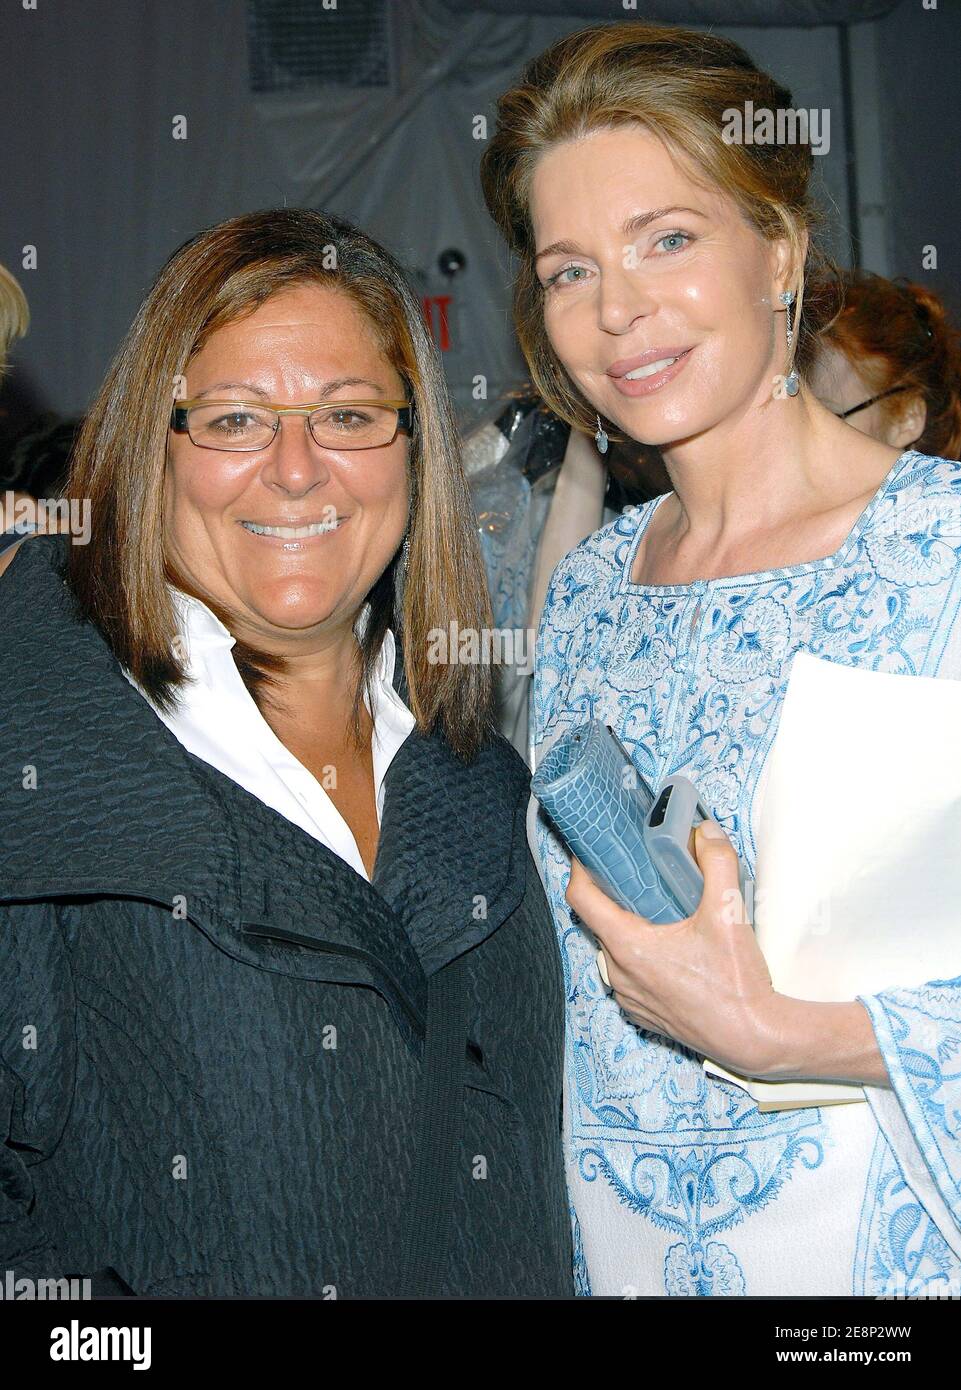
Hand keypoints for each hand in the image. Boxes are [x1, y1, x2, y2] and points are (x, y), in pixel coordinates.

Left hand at [565, 819, 781, 1077]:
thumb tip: (706, 832)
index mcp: (628, 945)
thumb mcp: (729, 912)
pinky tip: (669, 949)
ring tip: (657, 910)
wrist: (754, 1039)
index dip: (581, 869)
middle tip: (637, 874)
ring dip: (629, 929)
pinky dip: (640, 959)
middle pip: (599, 922)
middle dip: (613, 896)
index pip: (581, 898)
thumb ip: (717, 863)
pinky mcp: (644, 1015)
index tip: (591, 851)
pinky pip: (629, 978)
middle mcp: (619, 974)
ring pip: (614, 951)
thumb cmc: (736, 984)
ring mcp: (629, 998)